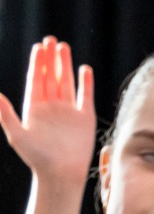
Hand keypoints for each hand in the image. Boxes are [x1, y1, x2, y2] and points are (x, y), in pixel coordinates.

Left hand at [0, 38, 94, 185]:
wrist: (61, 173)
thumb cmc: (37, 157)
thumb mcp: (16, 134)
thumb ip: (5, 113)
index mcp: (33, 107)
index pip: (36, 80)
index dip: (38, 63)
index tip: (39, 47)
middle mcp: (51, 106)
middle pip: (51, 76)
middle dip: (51, 58)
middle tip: (51, 40)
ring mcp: (68, 110)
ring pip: (66, 82)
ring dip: (65, 65)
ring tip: (64, 48)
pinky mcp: (84, 117)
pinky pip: (84, 96)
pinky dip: (85, 82)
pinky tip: (84, 69)